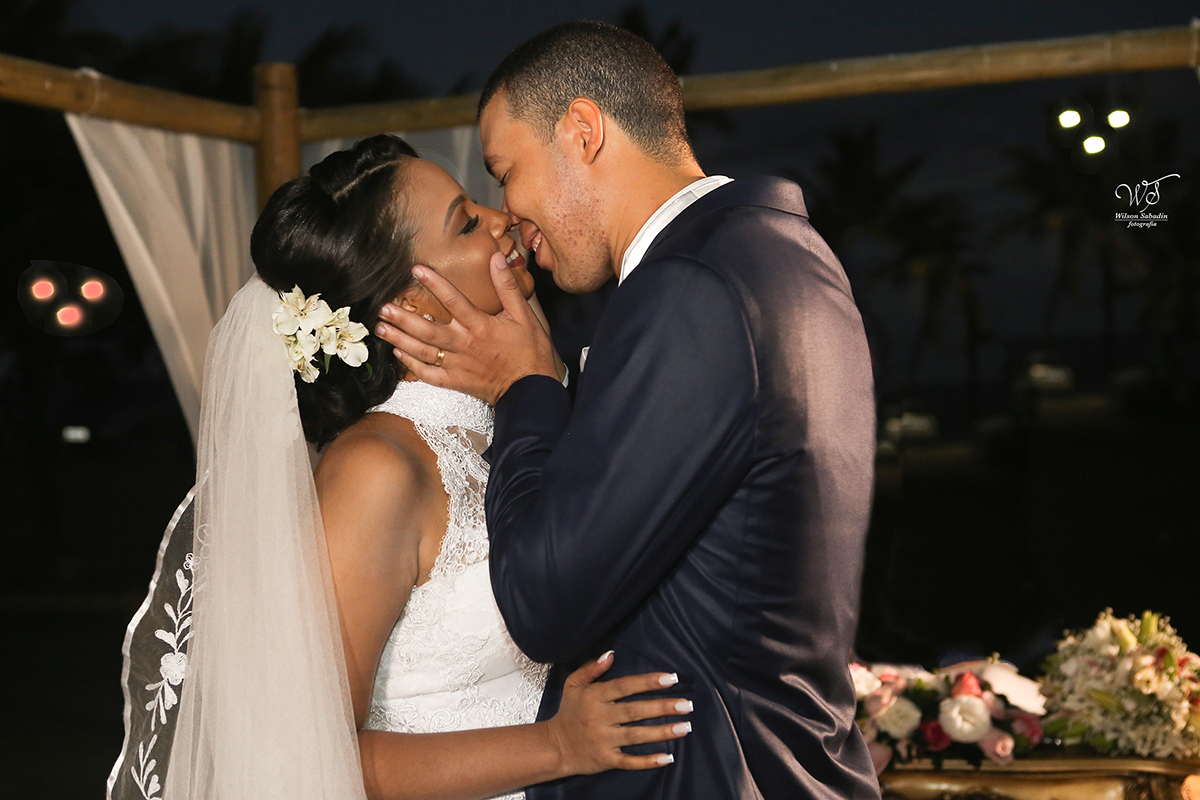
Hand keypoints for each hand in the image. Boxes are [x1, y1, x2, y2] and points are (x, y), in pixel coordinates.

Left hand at [374, 252, 559, 404]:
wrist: (532, 390)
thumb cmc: (530, 352)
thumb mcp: (524, 316)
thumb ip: (508, 287)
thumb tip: (496, 259)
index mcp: (480, 326)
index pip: (453, 301)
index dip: (434, 284)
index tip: (416, 269)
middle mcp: (464, 345)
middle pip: (428, 330)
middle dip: (403, 319)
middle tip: (383, 307)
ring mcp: (457, 365)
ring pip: (423, 352)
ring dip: (400, 340)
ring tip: (381, 328)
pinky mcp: (456, 382)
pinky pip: (428, 375)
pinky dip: (412, 366)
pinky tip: (399, 354)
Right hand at [545, 651, 691, 774]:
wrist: (555, 746)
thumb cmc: (569, 712)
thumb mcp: (573, 684)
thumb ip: (591, 668)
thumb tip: (611, 654)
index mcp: (594, 697)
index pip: (625, 686)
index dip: (648, 682)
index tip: (670, 678)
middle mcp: (600, 718)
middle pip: (635, 711)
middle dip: (663, 707)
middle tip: (687, 704)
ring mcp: (604, 740)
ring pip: (637, 736)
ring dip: (662, 732)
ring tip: (685, 727)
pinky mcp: (606, 759)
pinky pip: (629, 761)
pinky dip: (648, 761)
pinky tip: (668, 758)